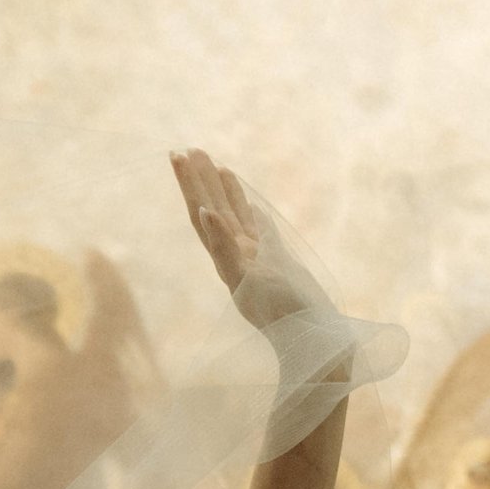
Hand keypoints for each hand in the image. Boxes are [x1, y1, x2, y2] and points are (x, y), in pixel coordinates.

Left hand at [171, 149, 330, 329]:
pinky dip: (250, 213)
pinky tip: (247, 201)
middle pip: (213, 210)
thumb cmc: (282, 314)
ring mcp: (256, 258)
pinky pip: (259, 231)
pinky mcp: (275, 263)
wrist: (312, 340)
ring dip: (223, 191)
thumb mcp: (248, 279)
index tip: (177, 155)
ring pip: (235, 217)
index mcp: (226, 256)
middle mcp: (237, 255)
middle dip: (200, 180)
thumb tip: (205, 215)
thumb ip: (226, 248)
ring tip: (215, 163)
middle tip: (187, 149)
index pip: (201, 213)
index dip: (189, 185)